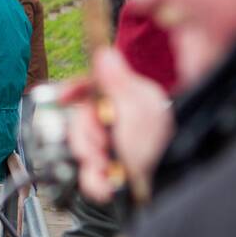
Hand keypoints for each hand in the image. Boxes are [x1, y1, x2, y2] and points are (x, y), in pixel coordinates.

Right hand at [62, 47, 174, 202]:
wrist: (172, 184)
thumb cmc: (162, 147)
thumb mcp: (139, 110)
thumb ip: (119, 82)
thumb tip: (105, 53)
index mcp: (128, 100)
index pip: (92, 85)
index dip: (74, 89)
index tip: (63, 97)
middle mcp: (118, 121)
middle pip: (82, 119)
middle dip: (85, 134)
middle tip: (99, 145)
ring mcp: (114, 147)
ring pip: (82, 146)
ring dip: (89, 158)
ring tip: (104, 165)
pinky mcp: (111, 171)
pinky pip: (89, 174)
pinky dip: (93, 181)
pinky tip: (103, 183)